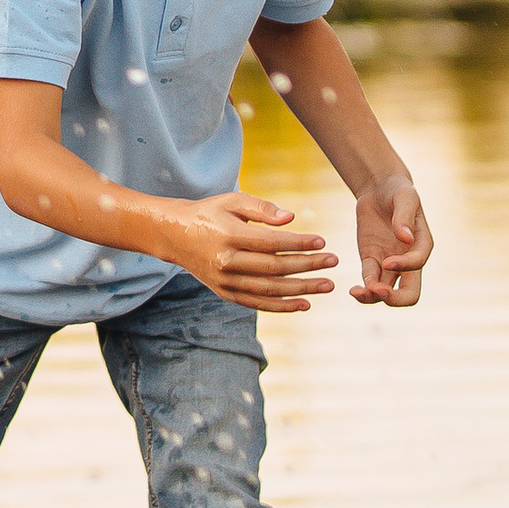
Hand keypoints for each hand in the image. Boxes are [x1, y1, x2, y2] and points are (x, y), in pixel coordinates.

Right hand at [166, 190, 337, 311]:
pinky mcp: (225, 293)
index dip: (299, 243)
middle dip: (307, 265)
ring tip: (327, 285)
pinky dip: (282, 306)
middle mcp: (226, 262)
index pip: (271, 243)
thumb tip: (291, 218)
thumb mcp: (232, 201)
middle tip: (332, 262)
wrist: (176, 235)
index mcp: (229, 236)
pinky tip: (304, 303)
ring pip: (270, 289)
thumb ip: (261, 208)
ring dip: (302, 289)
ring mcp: (225, 281)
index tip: (322, 241)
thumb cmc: (210, 213)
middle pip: (274, 267)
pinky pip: (258, 303)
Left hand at [351, 175, 429, 306]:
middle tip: (377, 291)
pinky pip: (369, 279)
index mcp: (422, 245)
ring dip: (374, 297)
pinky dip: (363, 288)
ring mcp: (389, 262)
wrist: (380, 188)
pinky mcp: (371, 259)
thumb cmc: (398, 191)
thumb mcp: (404, 198)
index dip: (404, 266)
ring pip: (387, 291)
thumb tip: (406, 238)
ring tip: (358, 293)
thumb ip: (404, 216)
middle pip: (410, 293)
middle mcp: (408, 260)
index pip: (418, 264)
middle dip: (395, 298)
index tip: (387, 261)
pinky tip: (353, 290)